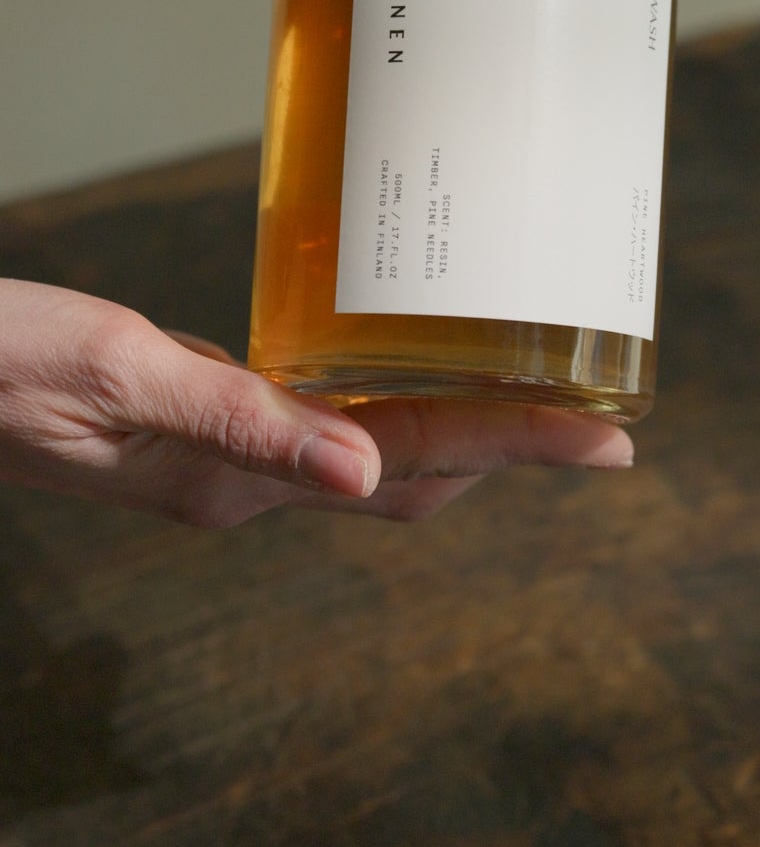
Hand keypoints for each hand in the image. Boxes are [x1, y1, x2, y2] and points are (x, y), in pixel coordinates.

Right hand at [0, 281, 632, 527]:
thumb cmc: (1, 363)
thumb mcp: (117, 373)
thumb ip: (235, 420)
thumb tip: (365, 469)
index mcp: (235, 476)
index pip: (414, 464)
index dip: (521, 451)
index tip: (612, 444)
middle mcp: (245, 482)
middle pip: (416, 476)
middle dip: (516, 453)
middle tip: (605, 425)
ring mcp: (225, 464)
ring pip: (379, 461)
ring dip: (464, 436)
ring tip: (541, 398)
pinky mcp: (202, 431)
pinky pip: (328, 430)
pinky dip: (393, 408)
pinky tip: (414, 369)